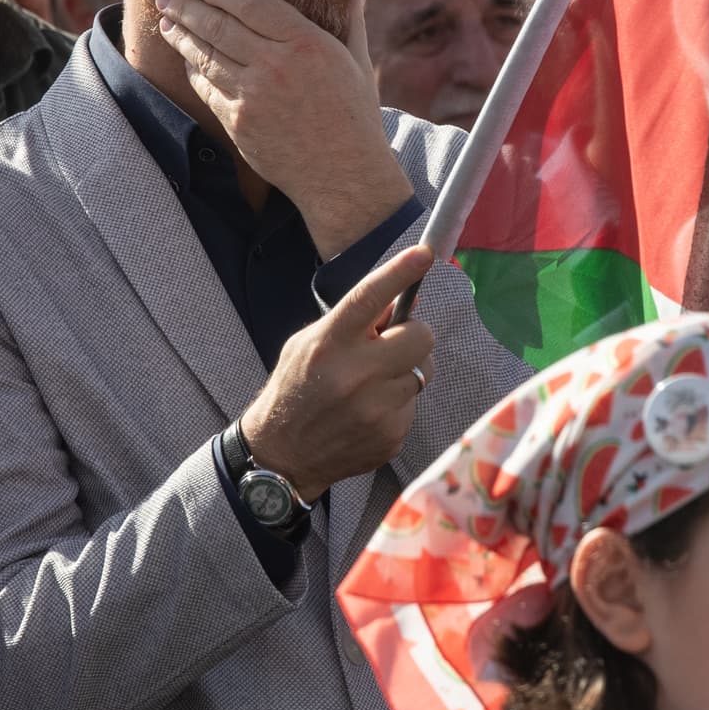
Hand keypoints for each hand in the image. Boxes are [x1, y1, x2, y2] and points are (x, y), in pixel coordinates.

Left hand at [156, 0, 413, 257]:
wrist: (342, 175)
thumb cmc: (354, 118)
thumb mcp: (359, 64)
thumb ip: (352, 22)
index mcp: (307, 43)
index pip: (251, 4)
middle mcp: (275, 64)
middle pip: (219, 26)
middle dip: (187, 9)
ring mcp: (252, 95)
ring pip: (206, 56)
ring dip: (181, 37)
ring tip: (167, 23)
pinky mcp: (238, 122)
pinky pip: (206, 89)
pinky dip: (193, 71)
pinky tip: (186, 61)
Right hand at [241, 246, 436, 502]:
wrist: (283, 455)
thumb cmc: (296, 389)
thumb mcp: (308, 344)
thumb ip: (353, 322)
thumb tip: (402, 303)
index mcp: (329, 344)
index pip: (370, 298)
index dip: (400, 272)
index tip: (425, 254)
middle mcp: (354, 375)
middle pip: (420, 337)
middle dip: (413, 335)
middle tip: (394, 343)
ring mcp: (376, 409)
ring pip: (423, 371)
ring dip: (405, 370)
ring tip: (373, 384)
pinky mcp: (391, 436)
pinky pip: (413, 405)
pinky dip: (397, 403)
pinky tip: (369, 413)